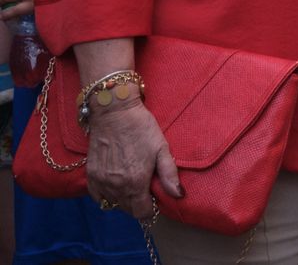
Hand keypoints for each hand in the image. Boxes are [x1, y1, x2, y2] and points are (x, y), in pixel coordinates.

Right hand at [86, 101, 180, 218]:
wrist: (114, 113)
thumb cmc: (142, 129)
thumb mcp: (162, 148)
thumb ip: (169, 175)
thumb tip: (178, 195)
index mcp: (135, 182)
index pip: (142, 213)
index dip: (150, 210)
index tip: (155, 201)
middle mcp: (116, 187)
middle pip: (128, 210)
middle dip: (138, 205)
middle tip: (146, 191)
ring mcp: (101, 182)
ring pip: (113, 204)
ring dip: (124, 201)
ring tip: (133, 185)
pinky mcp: (90, 176)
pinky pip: (98, 197)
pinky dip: (107, 196)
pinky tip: (116, 185)